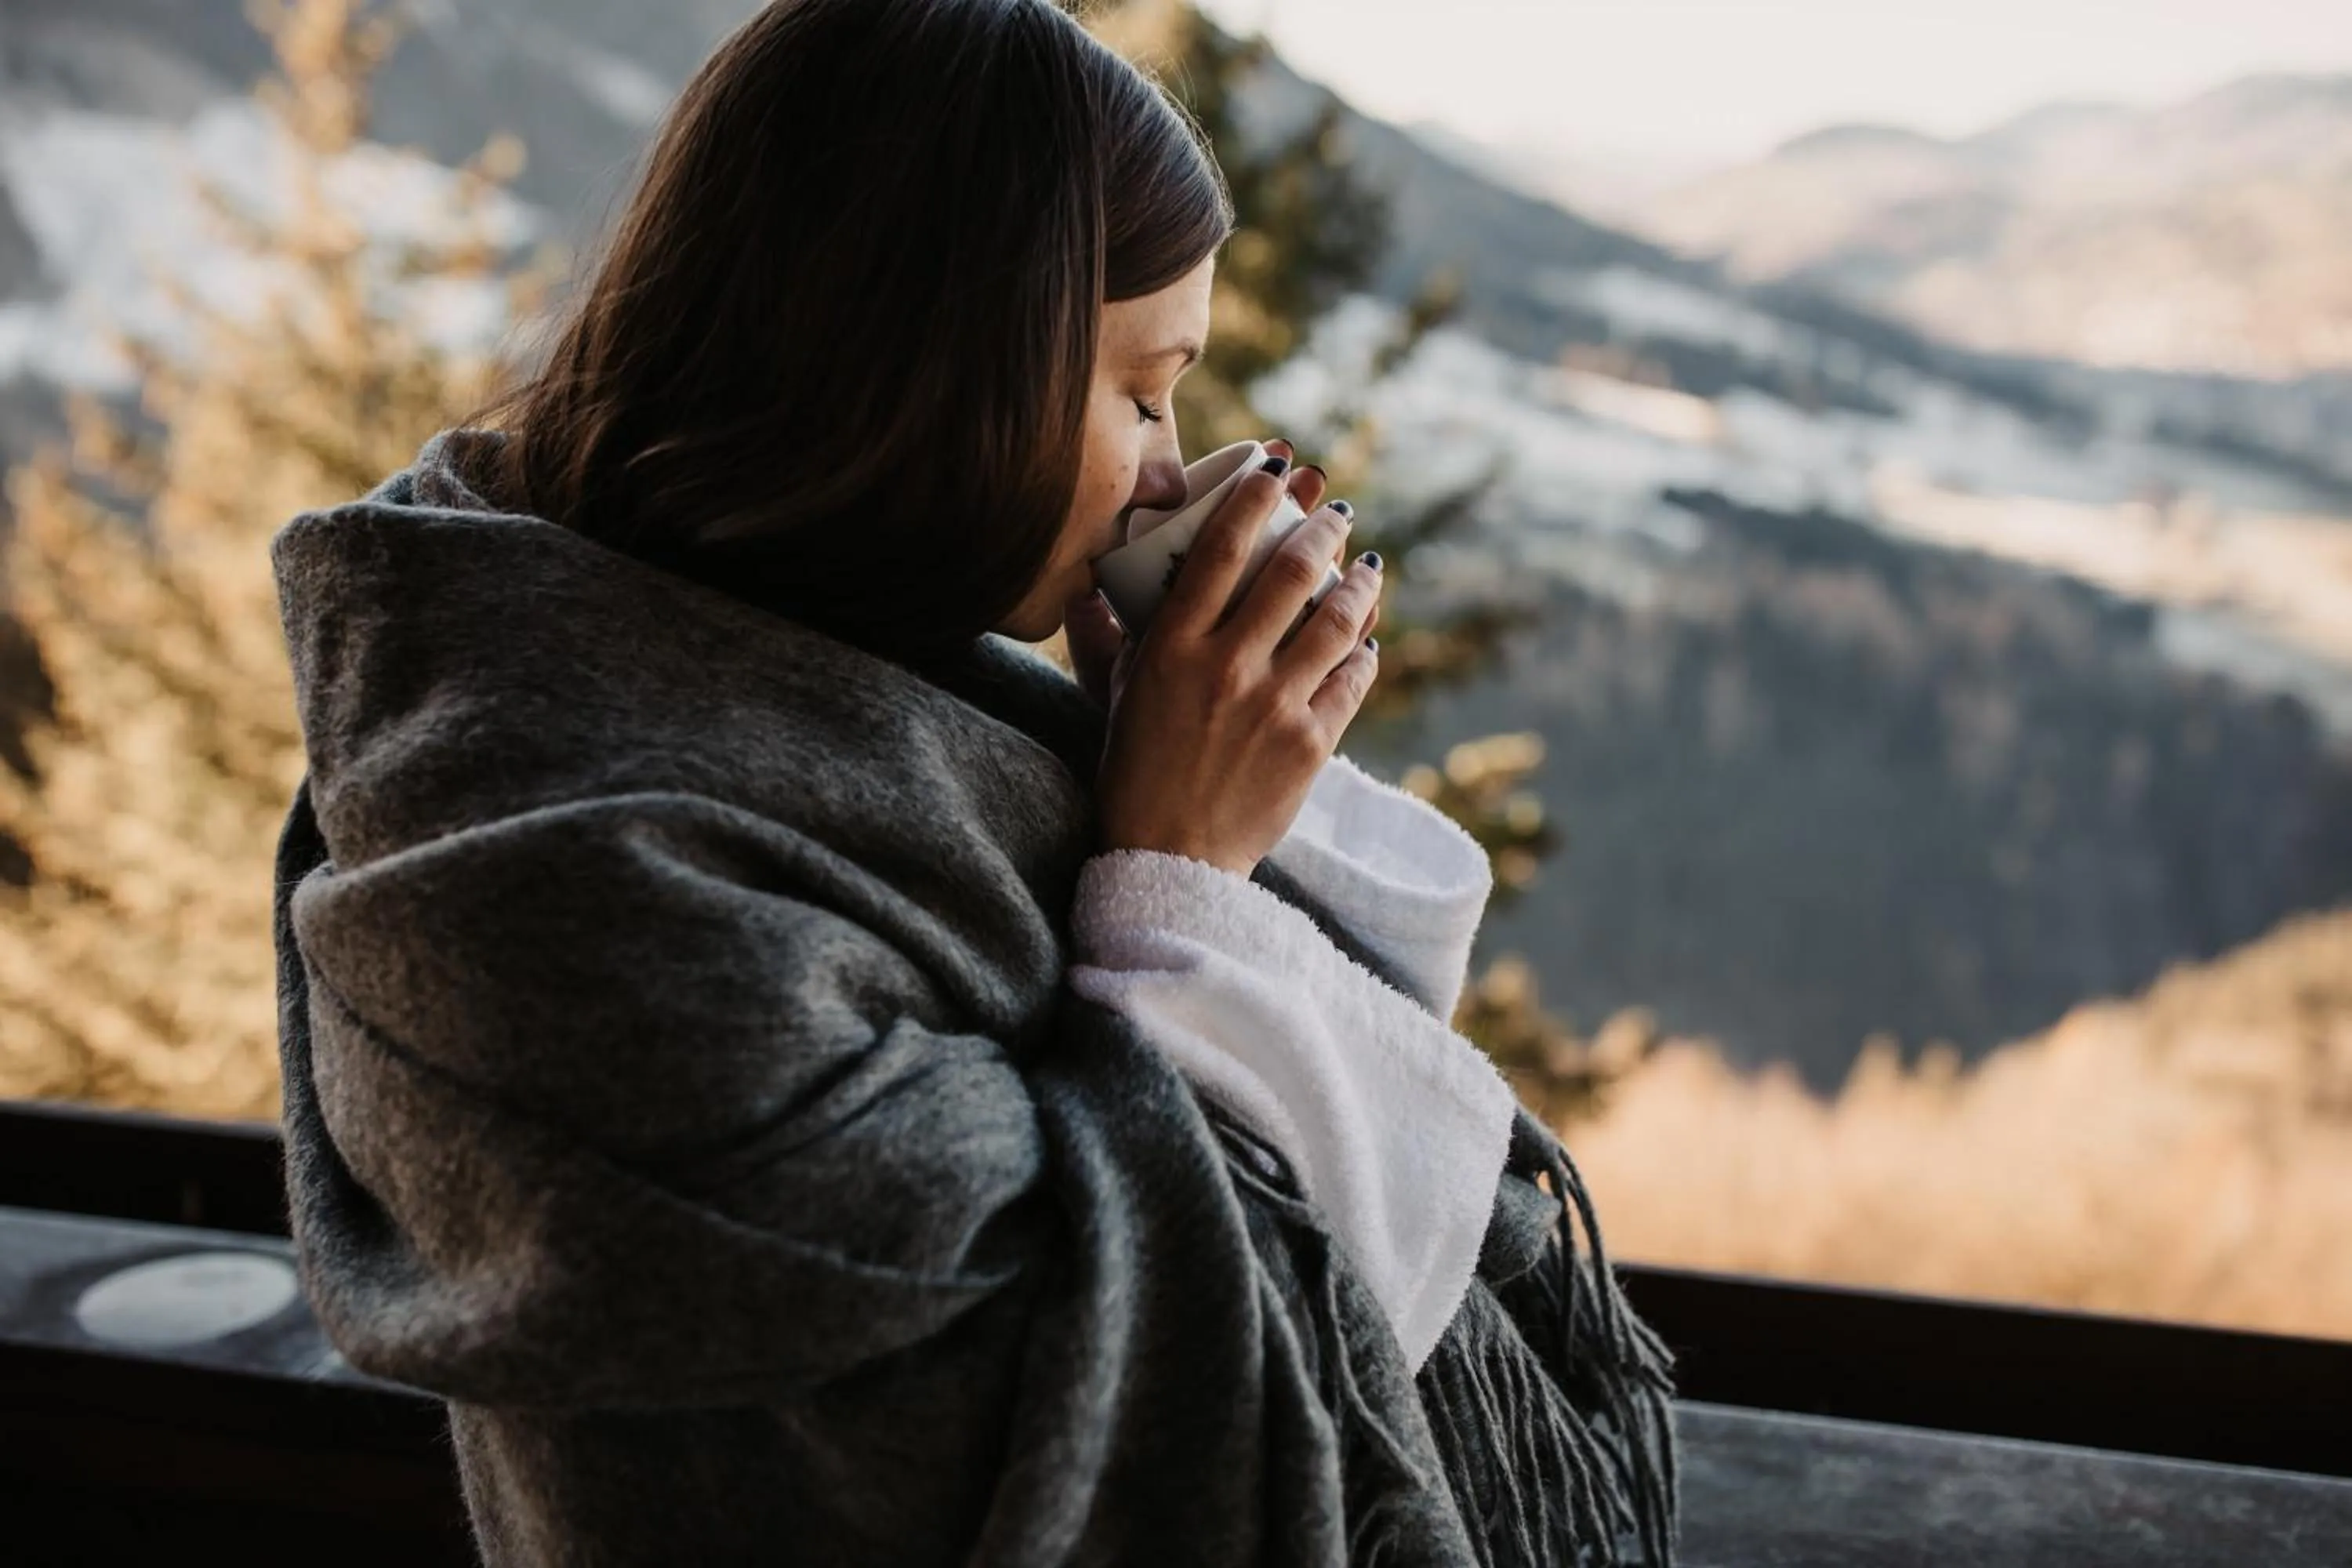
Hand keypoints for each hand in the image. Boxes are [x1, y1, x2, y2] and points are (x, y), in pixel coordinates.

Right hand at [1094, 443, 1382, 878]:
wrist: (1169, 860)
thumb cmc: (1134, 774)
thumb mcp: (1114, 699)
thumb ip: (1106, 640)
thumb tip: (1088, 590)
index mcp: (1173, 647)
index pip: (1218, 549)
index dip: (1254, 497)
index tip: (1276, 469)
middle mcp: (1226, 667)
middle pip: (1289, 574)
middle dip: (1322, 529)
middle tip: (1337, 512)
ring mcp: (1274, 706)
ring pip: (1335, 623)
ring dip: (1357, 586)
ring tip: (1365, 569)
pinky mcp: (1310, 744)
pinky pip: (1352, 680)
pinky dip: (1364, 652)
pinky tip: (1367, 638)